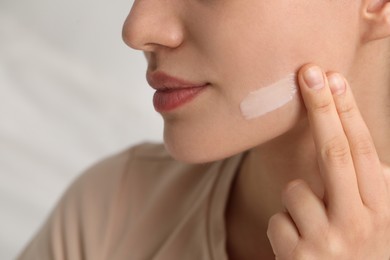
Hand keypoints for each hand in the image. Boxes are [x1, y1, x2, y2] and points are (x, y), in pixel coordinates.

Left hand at [266, 64, 389, 259]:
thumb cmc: (359, 250)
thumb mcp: (375, 218)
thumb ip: (370, 183)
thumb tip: (354, 134)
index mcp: (382, 208)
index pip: (362, 149)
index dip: (346, 111)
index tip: (332, 77)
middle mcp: (360, 223)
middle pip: (334, 153)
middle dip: (321, 108)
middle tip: (307, 72)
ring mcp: (328, 242)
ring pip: (294, 190)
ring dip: (297, 201)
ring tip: (313, 225)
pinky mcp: (298, 257)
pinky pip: (277, 220)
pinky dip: (284, 227)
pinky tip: (300, 247)